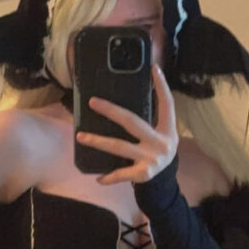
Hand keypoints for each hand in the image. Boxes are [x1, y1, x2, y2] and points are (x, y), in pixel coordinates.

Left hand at [75, 63, 178, 185]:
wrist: (164, 180)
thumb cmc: (157, 149)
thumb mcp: (161, 133)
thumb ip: (150, 118)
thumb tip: (126, 95)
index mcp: (167, 129)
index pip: (166, 103)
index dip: (161, 86)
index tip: (153, 69)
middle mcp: (161, 142)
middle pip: (132, 121)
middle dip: (111, 111)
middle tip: (92, 102)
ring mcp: (151, 158)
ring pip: (119, 146)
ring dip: (98, 141)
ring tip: (81, 136)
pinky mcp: (143, 173)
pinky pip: (122, 173)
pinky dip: (110, 176)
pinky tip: (98, 178)